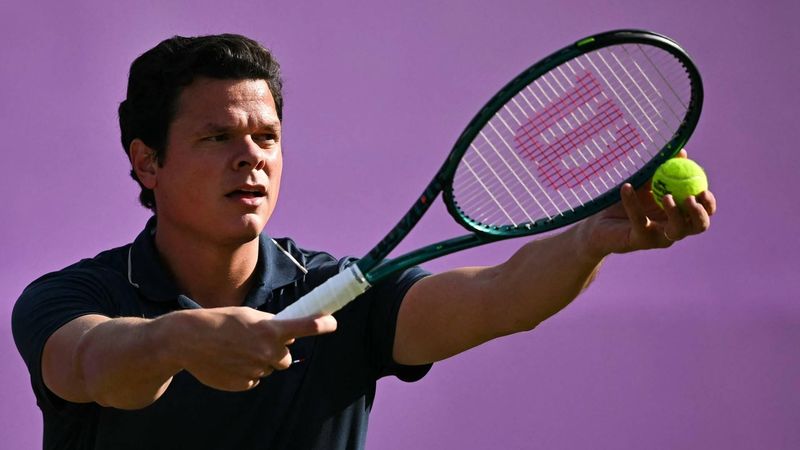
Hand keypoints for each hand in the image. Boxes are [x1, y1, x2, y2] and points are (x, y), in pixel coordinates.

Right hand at [173, 307, 335, 390]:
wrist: (188, 339)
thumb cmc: (220, 322)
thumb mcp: (249, 315)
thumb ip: (272, 325)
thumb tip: (290, 335)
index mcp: (270, 330)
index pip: (305, 328)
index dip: (322, 325)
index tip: (332, 322)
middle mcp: (267, 351)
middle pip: (286, 357)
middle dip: (277, 351)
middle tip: (257, 342)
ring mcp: (256, 369)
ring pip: (269, 368)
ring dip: (260, 361)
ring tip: (237, 350)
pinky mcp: (244, 384)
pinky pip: (254, 379)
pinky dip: (246, 372)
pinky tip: (230, 361)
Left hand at [578, 150, 716, 257]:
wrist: (597, 222)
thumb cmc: (625, 201)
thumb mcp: (645, 183)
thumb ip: (662, 171)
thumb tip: (681, 152)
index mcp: (679, 214)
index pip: (703, 212)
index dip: (708, 203)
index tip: (703, 189)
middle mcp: (673, 229)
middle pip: (699, 226)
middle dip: (700, 213)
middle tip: (691, 197)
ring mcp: (658, 237)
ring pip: (678, 231)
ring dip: (676, 214)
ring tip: (666, 196)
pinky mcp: (640, 240)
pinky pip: (640, 220)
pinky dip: (633, 202)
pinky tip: (626, 186)